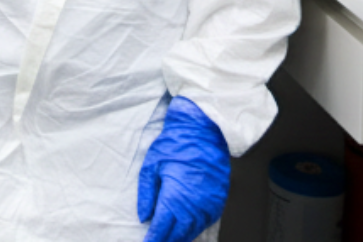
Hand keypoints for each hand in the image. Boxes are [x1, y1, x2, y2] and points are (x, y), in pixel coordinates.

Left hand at [137, 97, 230, 241]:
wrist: (203, 131)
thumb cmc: (175, 144)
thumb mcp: (151, 165)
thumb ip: (146, 194)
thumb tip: (143, 216)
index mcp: (174, 197)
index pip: (162, 227)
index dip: (153, 239)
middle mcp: (194, 205)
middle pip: (178, 234)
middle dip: (166, 241)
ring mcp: (209, 205)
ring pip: (193, 231)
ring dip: (181, 238)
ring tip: (169, 240)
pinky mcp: (219, 201)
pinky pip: (206, 223)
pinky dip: (194, 230)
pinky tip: (187, 231)